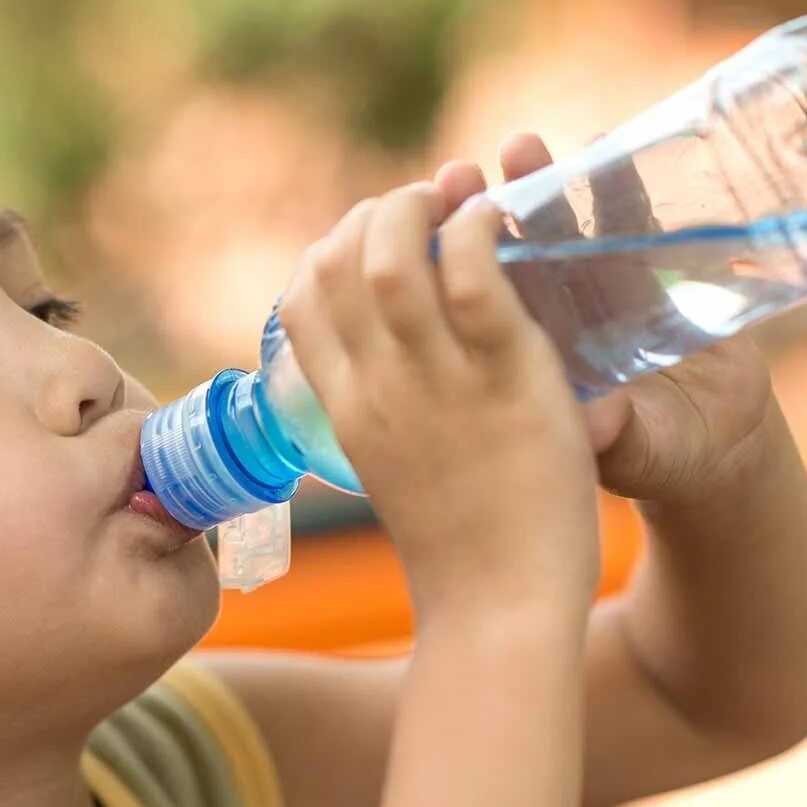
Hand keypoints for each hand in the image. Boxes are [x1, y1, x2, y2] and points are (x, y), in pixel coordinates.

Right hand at [278, 171, 600, 616]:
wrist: (499, 608)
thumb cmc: (459, 552)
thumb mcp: (392, 472)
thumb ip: (379, 417)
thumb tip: (376, 383)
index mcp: (345, 408)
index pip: (302, 298)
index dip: (331, 248)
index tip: (373, 239)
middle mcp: (376, 386)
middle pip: (338, 261)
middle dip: (376, 212)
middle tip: (427, 206)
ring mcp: (436, 381)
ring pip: (395, 255)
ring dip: (422, 206)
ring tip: (460, 199)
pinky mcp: (505, 377)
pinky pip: (474, 277)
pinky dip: (480, 230)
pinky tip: (500, 221)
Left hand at [485, 133, 780, 505]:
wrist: (719, 445)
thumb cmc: (662, 453)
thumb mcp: (635, 451)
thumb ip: (617, 435)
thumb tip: (597, 425)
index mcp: (524, 358)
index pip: (475, 303)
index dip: (450, 269)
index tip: (425, 238)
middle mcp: (555, 317)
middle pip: (508, 254)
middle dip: (482, 212)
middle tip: (458, 175)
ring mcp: (604, 290)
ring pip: (564, 229)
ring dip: (543, 184)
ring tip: (519, 145)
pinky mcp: (658, 273)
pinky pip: (633, 224)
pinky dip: (620, 187)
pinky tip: (604, 148)